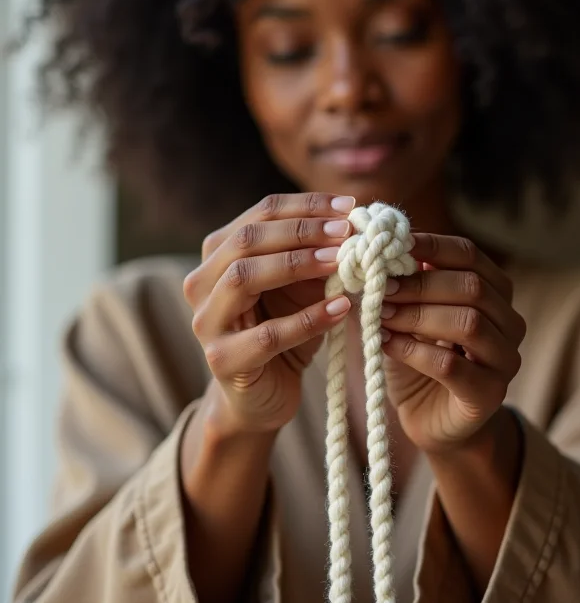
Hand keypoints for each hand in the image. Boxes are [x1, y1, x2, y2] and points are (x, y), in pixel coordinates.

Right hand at [182, 192, 354, 432]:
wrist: (261, 396)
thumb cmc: (284, 331)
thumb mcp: (301, 287)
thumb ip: (316, 258)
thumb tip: (355, 227)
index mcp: (219, 254)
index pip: (260, 215)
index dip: (306, 207)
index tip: (350, 207)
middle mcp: (201, 281)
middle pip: (247, 240)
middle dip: (302, 231)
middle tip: (346, 232)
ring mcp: (206, 321)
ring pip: (243, 278)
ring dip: (297, 264)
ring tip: (341, 263)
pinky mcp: (222, 359)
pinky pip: (267, 335)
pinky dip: (308, 319)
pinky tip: (341, 308)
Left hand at [379, 234, 525, 452]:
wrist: (432, 419)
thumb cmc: (420, 358)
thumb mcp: (409, 313)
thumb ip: (404, 283)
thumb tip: (378, 249)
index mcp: (495, 292)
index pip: (470, 255)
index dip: (431, 246)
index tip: (392, 244)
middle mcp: (510, 322)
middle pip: (471, 287)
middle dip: (419, 285)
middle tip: (379, 288)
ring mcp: (505, 360)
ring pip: (467, 323)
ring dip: (416, 316)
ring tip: (380, 316)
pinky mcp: (488, 395)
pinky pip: (451, 366)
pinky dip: (413, 351)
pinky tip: (386, 344)